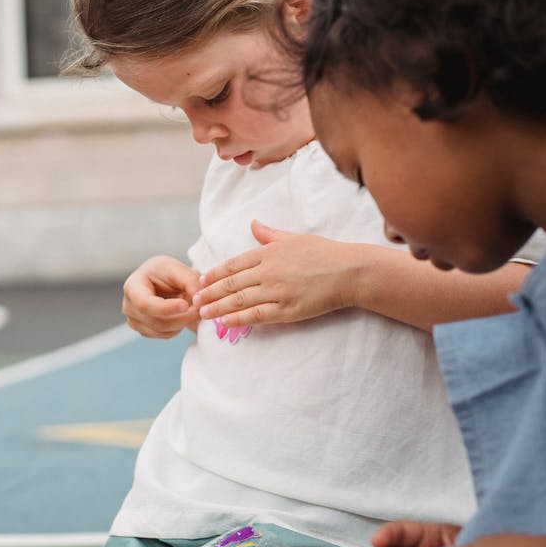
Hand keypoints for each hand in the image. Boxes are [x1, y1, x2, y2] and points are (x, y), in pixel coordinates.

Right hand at [122, 255, 200, 338]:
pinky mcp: (144, 331)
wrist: (161, 281)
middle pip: (155, 321)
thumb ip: (190, 281)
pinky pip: (165, 335)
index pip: (144, 304)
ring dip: (183, 322)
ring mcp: (134, 321)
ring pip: (162, 331)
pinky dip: (179, 327)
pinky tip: (183, 314)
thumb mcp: (178, 269)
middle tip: (200, 309)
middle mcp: (129, 306)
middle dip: (181, 317)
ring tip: (193, 308)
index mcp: (132, 286)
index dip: (166, 308)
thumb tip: (199, 299)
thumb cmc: (166, 273)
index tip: (185, 305)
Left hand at [193, 221, 363, 326]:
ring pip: (240, 300)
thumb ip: (270, 234)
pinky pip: (257, 316)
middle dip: (210, 292)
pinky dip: (238, 319)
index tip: (201, 279)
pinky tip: (225, 322)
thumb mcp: (295, 238)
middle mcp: (269, 271)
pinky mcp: (288, 310)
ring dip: (218, 307)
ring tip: (203, 313)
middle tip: (194, 299)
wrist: (350, 272)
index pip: (234, 264)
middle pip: (232, 284)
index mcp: (269, 252)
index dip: (215, 273)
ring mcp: (277, 292)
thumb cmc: (325, 252)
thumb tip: (253, 224)